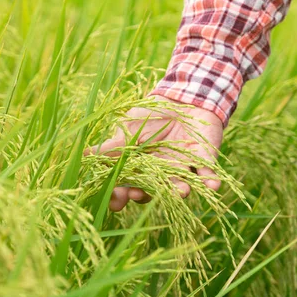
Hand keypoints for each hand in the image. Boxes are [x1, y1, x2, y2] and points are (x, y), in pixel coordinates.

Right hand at [89, 96, 223, 210]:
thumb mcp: (129, 127)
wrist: (183, 97)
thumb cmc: (152, 114)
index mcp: (141, 169)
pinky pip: (208, 174)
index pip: (128, 186)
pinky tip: (212, 186)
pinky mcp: (204, 162)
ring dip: (179, 190)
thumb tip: (84, 154)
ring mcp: (182, 170)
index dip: (121, 195)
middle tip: (138, 194)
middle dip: (147, 194)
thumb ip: (113, 144)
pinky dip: (210, 181)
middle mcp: (160, 175)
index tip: (116, 199)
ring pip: (180, 186)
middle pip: (153, 191)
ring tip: (179, 191)